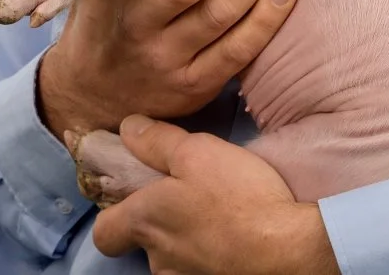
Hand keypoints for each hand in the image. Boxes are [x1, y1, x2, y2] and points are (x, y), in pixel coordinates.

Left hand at [94, 115, 340, 274]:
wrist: (286, 250)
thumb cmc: (237, 197)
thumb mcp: (199, 152)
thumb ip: (159, 141)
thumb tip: (127, 128)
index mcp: (145, 222)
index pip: (103, 232)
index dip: (114, 214)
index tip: (138, 195)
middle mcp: (156, 260)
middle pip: (144, 242)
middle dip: (162, 222)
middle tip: (192, 198)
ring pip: (173, 257)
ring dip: (189, 239)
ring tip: (221, 217)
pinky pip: (199, 268)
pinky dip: (210, 254)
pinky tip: (234, 238)